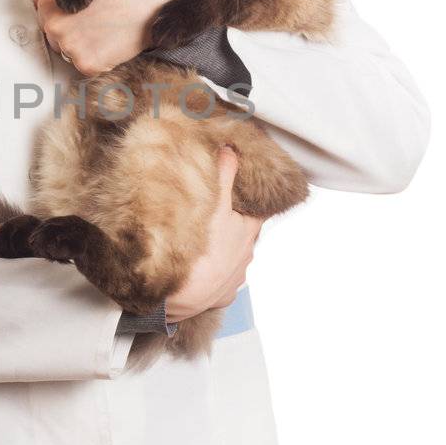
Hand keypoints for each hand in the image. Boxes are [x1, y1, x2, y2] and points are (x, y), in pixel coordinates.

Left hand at [32, 0, 190, 74]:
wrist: (158, 2)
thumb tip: (34, 2)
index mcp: (54, 7)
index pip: (43, 12)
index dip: (60, 9)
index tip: (75, 9)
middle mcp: (59, 31)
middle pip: (54, 33)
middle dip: (70, 26)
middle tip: (94, 19)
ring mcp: (73, 50)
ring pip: (68, 49)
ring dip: (81, 42)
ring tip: (104, 28)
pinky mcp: (89, 65)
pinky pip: (83, 63)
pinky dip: (95, 56)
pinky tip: (109, 41)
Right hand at [163, 147, 260, 320]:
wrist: (185, 295)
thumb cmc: (203, 250)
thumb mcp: (214, 205)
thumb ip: (224, 175)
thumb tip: (231, 150)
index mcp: (249, 231)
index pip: (260, 211)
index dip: (254, 201)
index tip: (246, 193)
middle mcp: (247, 254)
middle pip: (244, 234)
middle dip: (234, 225)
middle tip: (217, 214)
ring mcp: (236, 277)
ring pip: (233, 258)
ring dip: (223, 250)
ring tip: (205, 242)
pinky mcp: (222, 294)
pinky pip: (220, 281)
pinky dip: (213, 273)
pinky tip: (200, 268)